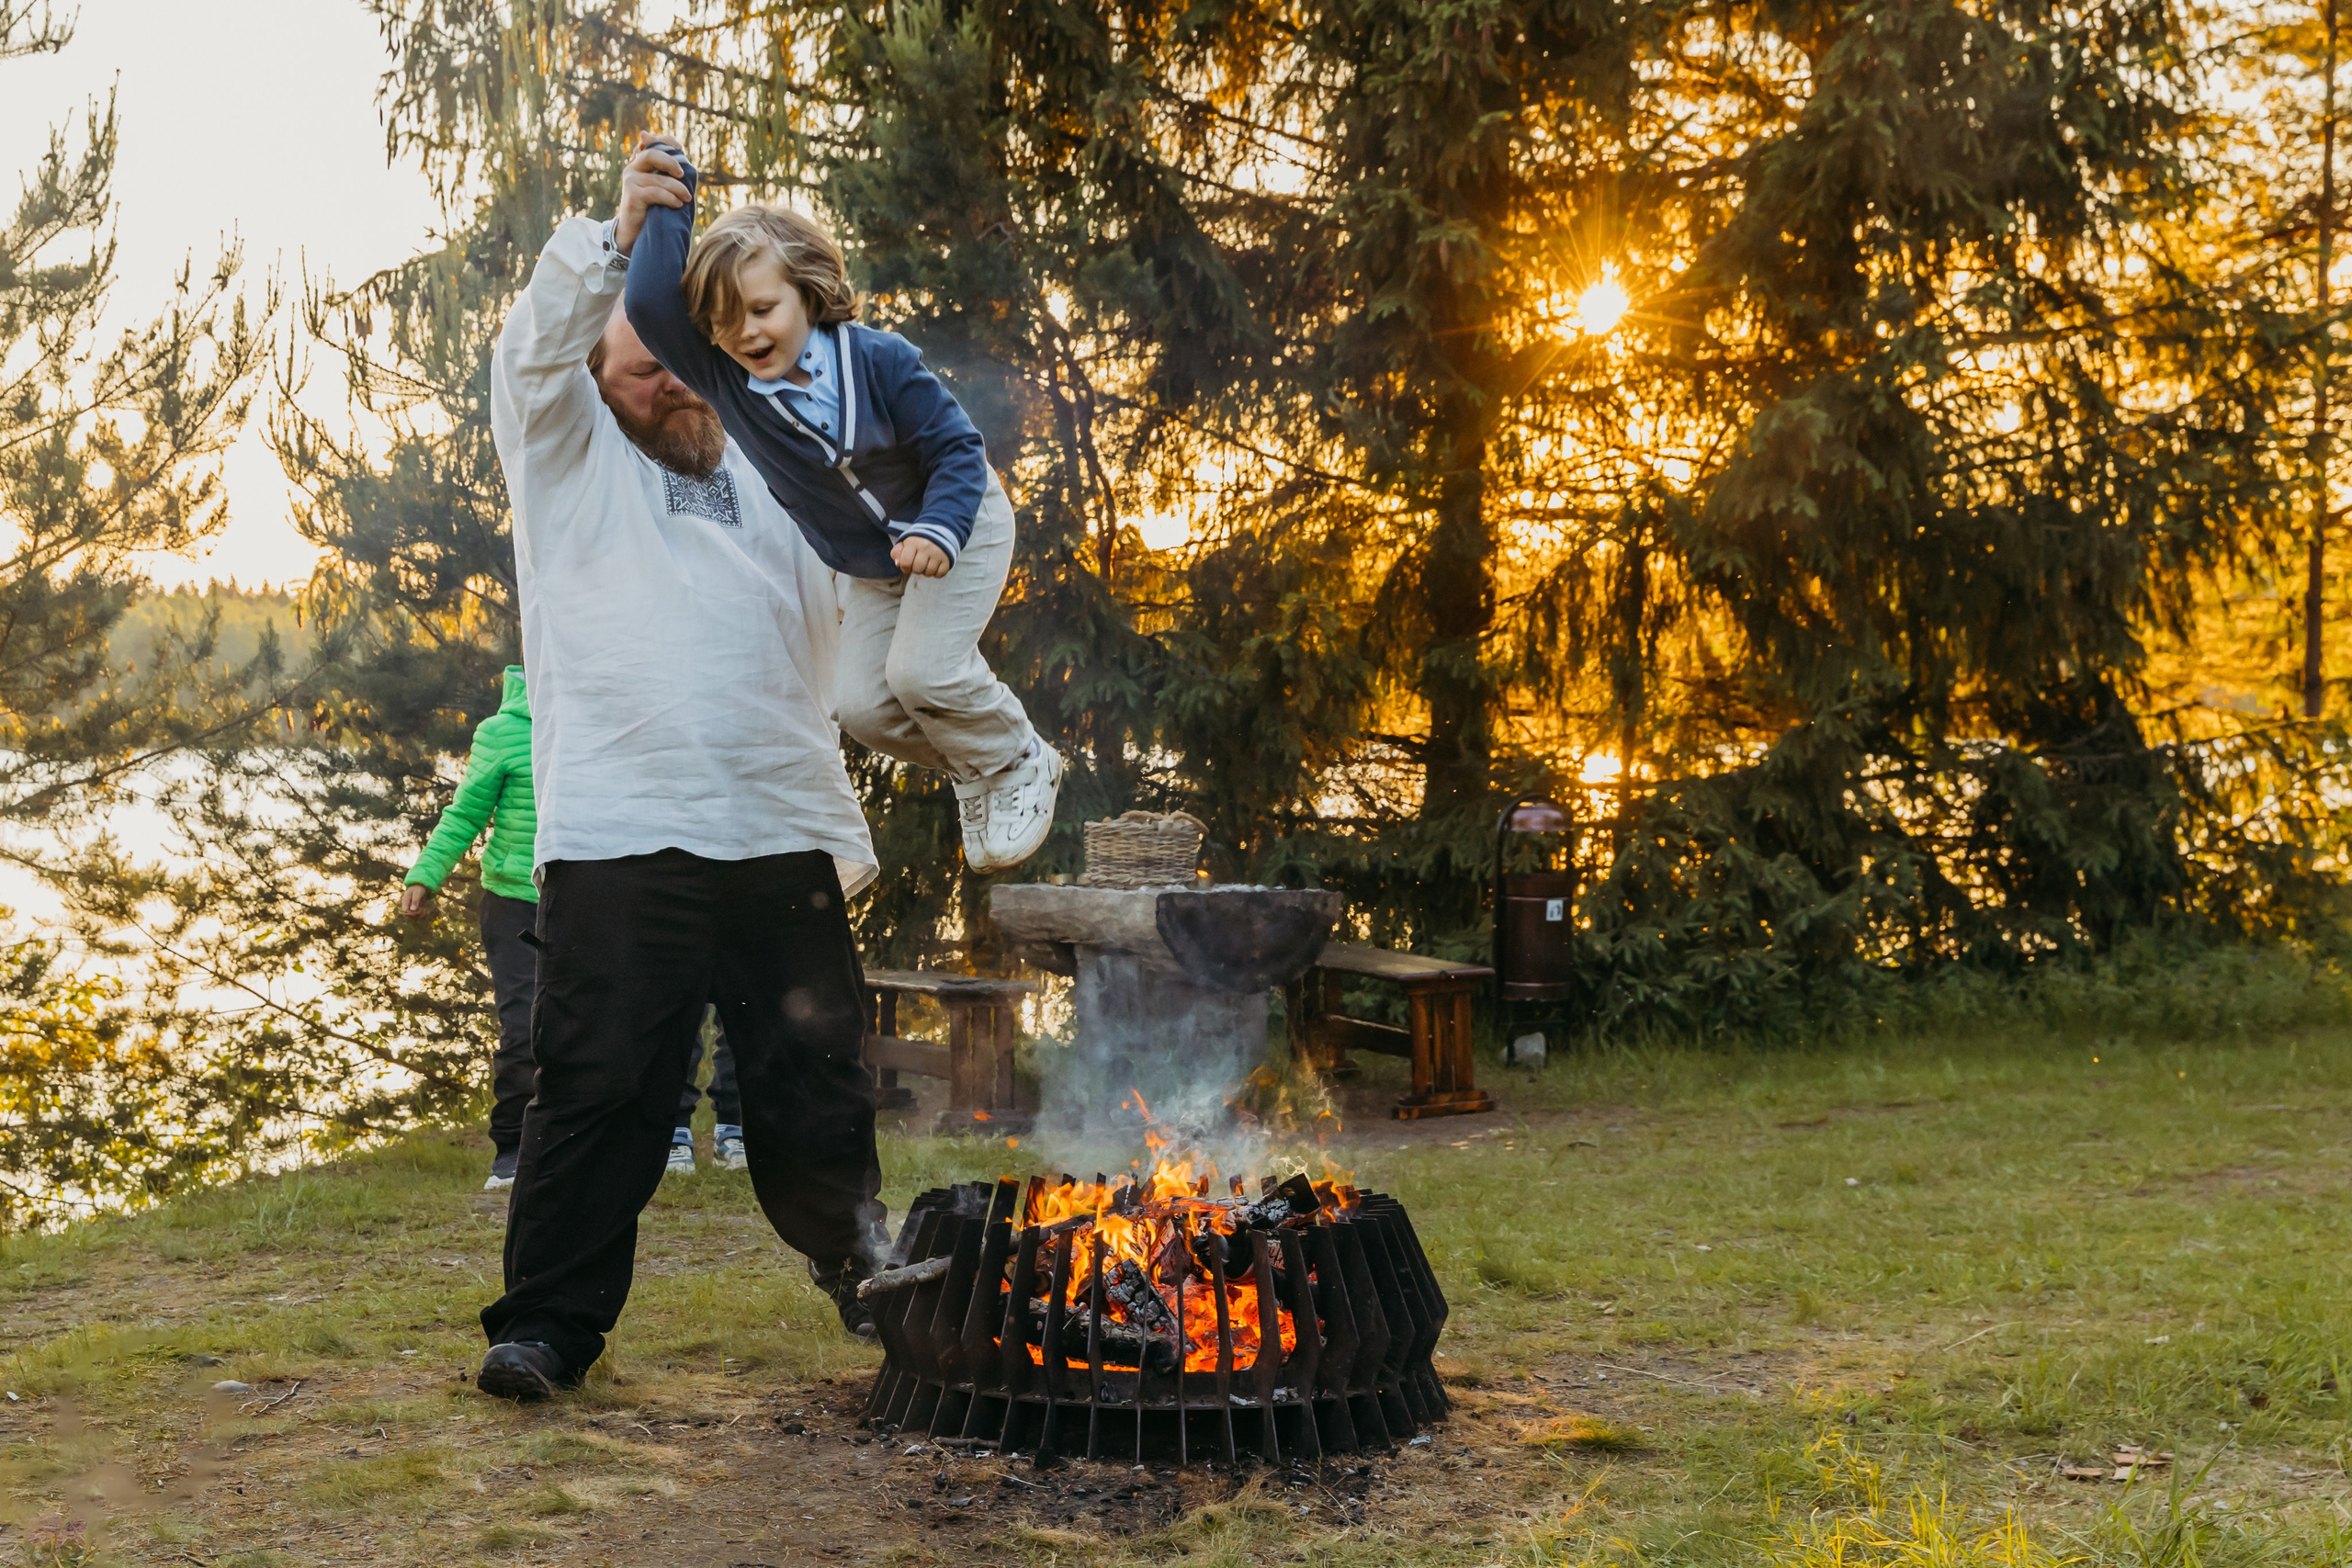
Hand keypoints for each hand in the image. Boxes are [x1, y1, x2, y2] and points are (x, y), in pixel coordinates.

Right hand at [399, 884, 431, 919]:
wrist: (420, 887)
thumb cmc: (418, 888)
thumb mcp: (417, 893)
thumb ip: (415, 901)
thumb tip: (412, 909)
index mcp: (405, 901)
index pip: (405, 910)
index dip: (411, 912)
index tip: (419, 910)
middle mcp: (407, 905)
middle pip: (409, 914)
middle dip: (417, 914)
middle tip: (424, 910)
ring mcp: (410, 908)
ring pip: (413, 916)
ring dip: (420, 915)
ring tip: (426, 910)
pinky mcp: (415, 909)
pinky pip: (417, 914)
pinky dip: (422, 914)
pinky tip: (427, 911)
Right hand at [614, 132, 688, 256]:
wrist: (634, 233)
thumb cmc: (652, 209)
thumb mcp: (661, 188)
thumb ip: (668, 172)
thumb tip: (680, 152)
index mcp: (639, 163)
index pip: (650, 143)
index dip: (665, 141)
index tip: (680, 148)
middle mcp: (632, 168)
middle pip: (651, 154)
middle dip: (670, 162)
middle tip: (683, 174)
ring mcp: (630, 181)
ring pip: (658, 179)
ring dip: (677, 188)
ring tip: (687, 198)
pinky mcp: (631, 195)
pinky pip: (655, 193)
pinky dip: (670, 198)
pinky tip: (678, 204)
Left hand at [891, 536, 951, 578]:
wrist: (937, 533)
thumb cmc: (917, 543)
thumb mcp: (904, 544)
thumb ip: (896, 553)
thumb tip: (898, 563)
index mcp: (913, 542)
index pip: (905, 563)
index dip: (904, 568)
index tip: (907, 565)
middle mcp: (926, 546)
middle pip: (917, 569)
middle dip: (915, 570)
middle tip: (917, 564)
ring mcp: (938, 553)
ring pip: (929, 573)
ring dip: (926, 572)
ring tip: (926, 564)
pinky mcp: (947, 559)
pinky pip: (940, 574)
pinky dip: (936, 573)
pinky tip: (934, 566)